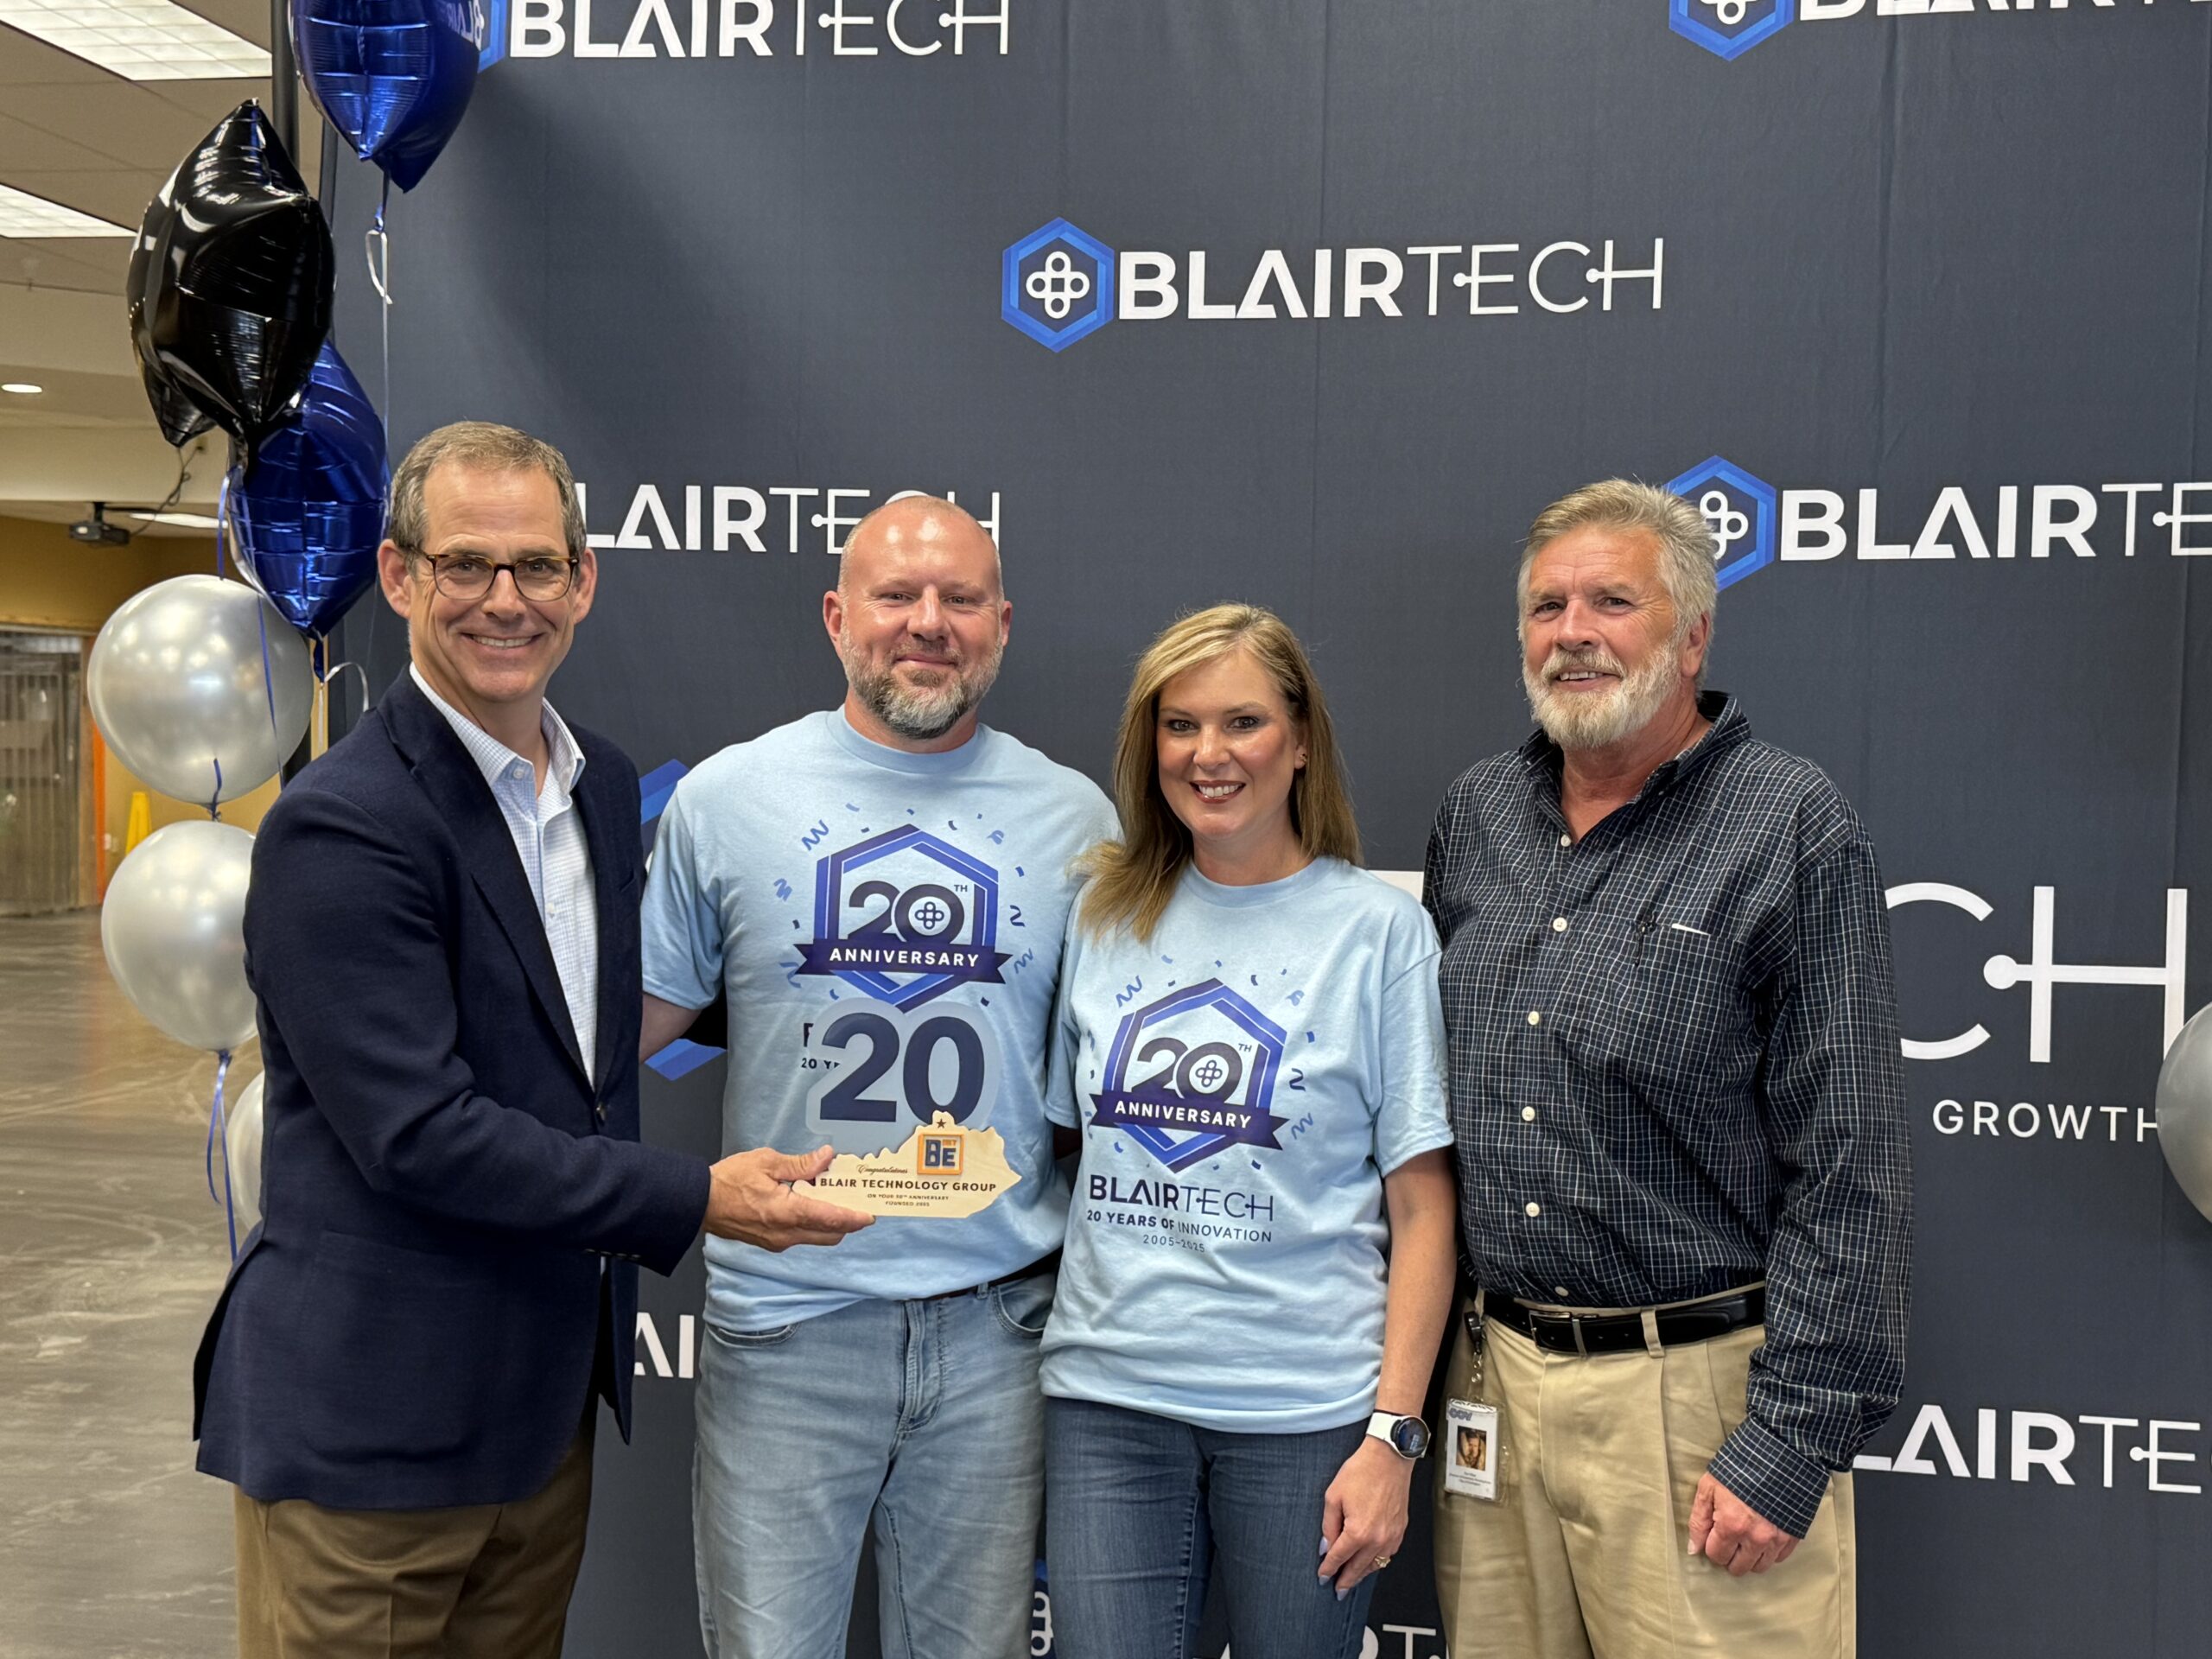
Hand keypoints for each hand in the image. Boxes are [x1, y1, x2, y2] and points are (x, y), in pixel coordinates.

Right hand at [704, 1146, 872, 1250]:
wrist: (699, 1203)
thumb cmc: (728, 1181)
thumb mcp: (766, 1162)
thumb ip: (800, 1164)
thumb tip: (826, 1158)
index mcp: (786, 1213)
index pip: (829, 1219)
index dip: (853, 1218)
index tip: (870, 1215)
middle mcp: (785, 1234)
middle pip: (829, 1234)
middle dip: (847, 1222)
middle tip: (858, 1202)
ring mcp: (778, 1242)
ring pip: (816, 1237)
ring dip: (830, 1223)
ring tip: (836, 1199)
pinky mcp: (771, 1242)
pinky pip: (801, 1236)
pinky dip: (813, 1224)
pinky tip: (812, 1204)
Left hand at [1317, 1435, 1413, 1596]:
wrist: (1389, 1458)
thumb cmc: (1362, 1471)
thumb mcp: (1333, 1496)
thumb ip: (1328, 1526)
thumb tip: (1325, 1546)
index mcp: (1358, 1532)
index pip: (1338, 1558)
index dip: (1328, 1569)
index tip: (1322, 1577)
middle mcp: (1377, 1539)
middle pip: (1357, 1569)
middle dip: (1345, 1581)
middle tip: (1337, 1590)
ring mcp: (1392, 1537)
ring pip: (1374, 1566)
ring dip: (1361, 1574)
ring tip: (1351, 1579)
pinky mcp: (1400, 1531)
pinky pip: (1387, 1555)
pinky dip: (1376, 1563)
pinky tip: (1369, 1562)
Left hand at [1686, 1474, 1798, 1575]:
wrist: (1778, 1454)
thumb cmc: (1738, 1467)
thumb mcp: (1709, 1487)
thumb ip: (1699, 1520)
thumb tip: (1694, 1549)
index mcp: (1731, 1525)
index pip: (1716, 1555)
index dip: (1712, 1544)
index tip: (1715, 1531)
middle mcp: (1755, 1538)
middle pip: (1738, 1567)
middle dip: (1729, 1555)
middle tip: (1729, 1536)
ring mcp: (1776, 1538)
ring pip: (1759, 1567)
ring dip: (1750, 1557)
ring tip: (1745, 1537)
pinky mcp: (1793, 1536)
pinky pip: (1779, 1558)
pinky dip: (1769, 1552)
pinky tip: (1763, 1535)